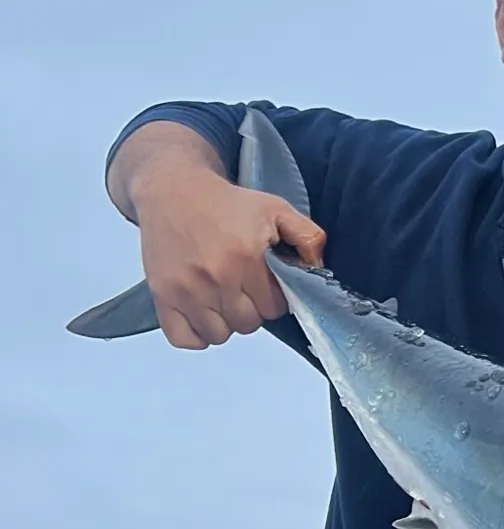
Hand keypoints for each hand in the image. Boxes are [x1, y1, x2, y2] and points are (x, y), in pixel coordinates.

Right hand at [132, 168, 325, 350]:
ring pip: (219, 335)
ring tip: (222, 297)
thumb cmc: (225, 203)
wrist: (172, 189)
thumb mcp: (276, 209)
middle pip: (248, 324)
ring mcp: (186, 290)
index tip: (264, 284)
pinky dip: (196, 333)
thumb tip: (317, 269)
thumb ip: (307, 237)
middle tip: (242, 287)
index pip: (274, 308)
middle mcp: (216, 277)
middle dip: (251, 309)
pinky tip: (203, 313)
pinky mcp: (162, 296)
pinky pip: (185, 339)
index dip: (273, 298)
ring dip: (225, 322)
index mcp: (247, 258)